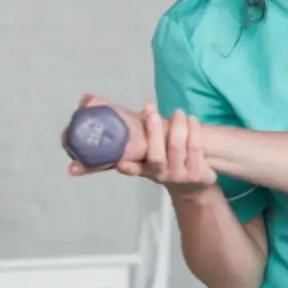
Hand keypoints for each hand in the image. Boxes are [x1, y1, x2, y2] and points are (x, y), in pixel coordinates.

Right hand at [64, 96, 216, 196]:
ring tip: (177, 112)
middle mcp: (159, 174)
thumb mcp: (143, 151)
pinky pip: (195, 148)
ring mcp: (179, 175)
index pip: (131, 168)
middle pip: (156, 154)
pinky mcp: (197, 173)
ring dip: (177, 125)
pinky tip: (191, 119)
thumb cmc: (163, 161)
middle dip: (153, 129)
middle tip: (150, 108)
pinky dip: (194, 130)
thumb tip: (90, 100)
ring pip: (177, 147)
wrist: (192, 186)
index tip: (119, 160)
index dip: (125, 166)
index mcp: (143, 169)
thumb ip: (125, 132)